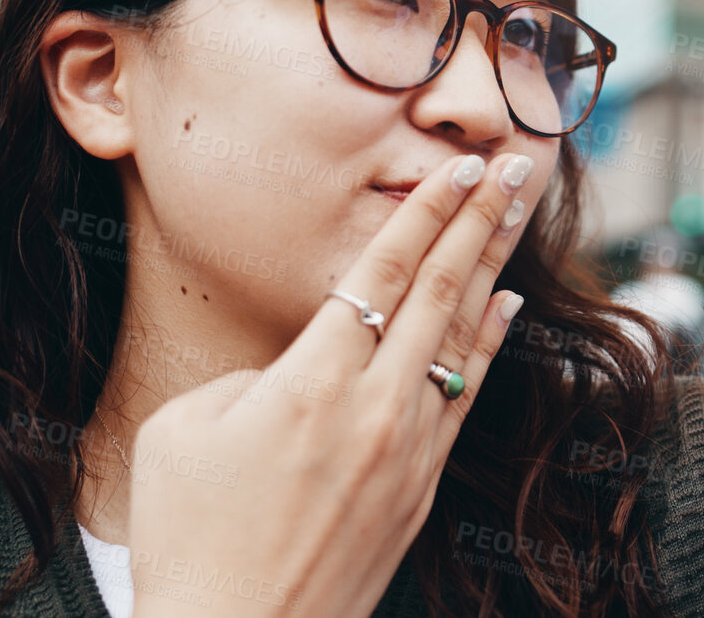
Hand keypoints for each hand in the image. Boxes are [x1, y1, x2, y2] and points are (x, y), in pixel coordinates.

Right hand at [123, 151, 533, 617]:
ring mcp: (407, 449)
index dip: (426, 212)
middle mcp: (374, 408)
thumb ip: (250, 379)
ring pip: (462, 337)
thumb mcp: (181, 434)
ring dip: (493, 266)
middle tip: (516, 163)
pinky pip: (464, 396)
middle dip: (480, 219)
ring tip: (522, 213)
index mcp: (309, 383)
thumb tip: (301, 368)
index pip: (381, 273)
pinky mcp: (421, 489)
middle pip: (439, 290)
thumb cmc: (188, 540)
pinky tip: (507, 306)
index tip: (462, 167)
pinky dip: (489, 344)